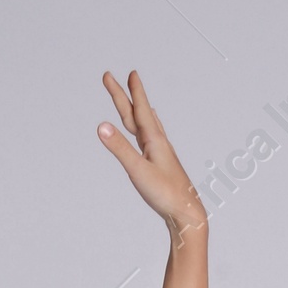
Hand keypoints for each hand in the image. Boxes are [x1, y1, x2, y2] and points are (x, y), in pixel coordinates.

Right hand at [97, 70, 205, 233]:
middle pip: (138, 114)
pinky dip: (148, 129)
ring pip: (146, 125)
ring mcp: (161, 154)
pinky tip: (151, 133)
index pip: (139, 110)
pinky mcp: (162, 166)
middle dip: (124, 96)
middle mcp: (158, 143)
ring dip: (139, 110)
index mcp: (154, 140)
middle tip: (113, 78)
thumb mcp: (137, 171)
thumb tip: (101, 127)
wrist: (186, 214)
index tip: (129, 73)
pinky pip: (152, 140)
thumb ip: (119, 148)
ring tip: (139, 99)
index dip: (133, 91)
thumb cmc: (165, 194)